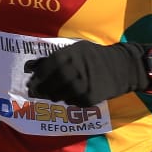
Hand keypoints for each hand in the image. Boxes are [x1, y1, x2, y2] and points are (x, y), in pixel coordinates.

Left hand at [24, 41, 145, 105]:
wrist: (122, 67)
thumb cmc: (94, 56)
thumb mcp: (75, 49)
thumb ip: (53, 57)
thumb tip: (29, 67)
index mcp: (68, 55)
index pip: (44, 69)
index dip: (36, 78)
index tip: (32, 82)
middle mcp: (73, 70)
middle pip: (49, 85)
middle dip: (41, 90)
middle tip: (38, 92)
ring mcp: (81, 86)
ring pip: (58, 96)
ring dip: (54, 96)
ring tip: (56, 92)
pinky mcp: (88, 98)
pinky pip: (71, 102)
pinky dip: (69, 100)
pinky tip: (73, 94)